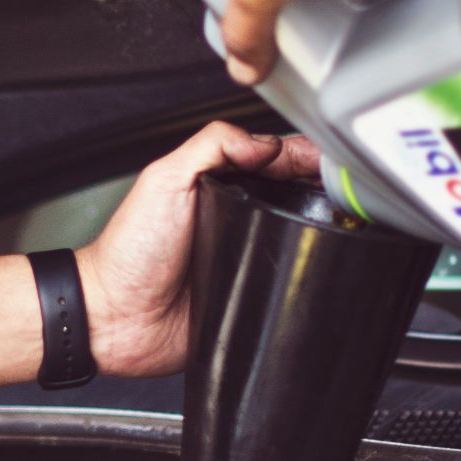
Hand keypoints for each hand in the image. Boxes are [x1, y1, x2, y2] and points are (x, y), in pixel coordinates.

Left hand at [0, 122, 322, 387]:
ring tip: (342, 223)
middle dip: (325, 190)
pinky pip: (289, 285)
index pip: (274, 160)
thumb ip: (211, 147)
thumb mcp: (165, 180)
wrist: (115, 318)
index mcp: (219, 185)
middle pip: (296, 196)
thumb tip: (265, 142)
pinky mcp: (253, 295)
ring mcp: (247, 257)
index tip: (329, 158)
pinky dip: (306, 277)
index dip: (304, 155)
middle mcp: (238, 219)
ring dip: (322, 231)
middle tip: (344, 191)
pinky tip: (321, 267)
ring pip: (301, 238)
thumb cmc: (128, 253)